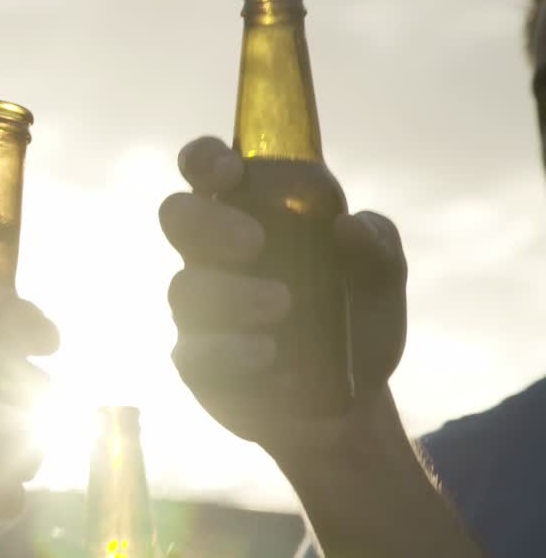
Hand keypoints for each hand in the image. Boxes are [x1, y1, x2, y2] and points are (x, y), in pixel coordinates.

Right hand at [159, 137, 407, 459]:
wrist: (349, 397)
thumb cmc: (355, 315)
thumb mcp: (382, 276)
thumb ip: (376, 243)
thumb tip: (349, 227)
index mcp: (246, 212)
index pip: (204, 168)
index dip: (205, 160)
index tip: (233, 172)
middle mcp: (211, 255)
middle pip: (176, 215)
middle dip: (208, 224)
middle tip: (254, 243)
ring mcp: (197, 308)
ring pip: (185, 288)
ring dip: (232, 294)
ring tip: (283, 306)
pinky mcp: (196, 361)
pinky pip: (194, 351)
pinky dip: (230, 349)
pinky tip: (267, 353)